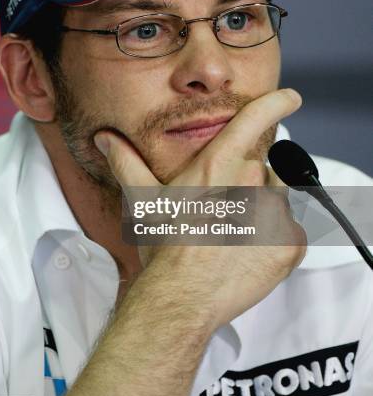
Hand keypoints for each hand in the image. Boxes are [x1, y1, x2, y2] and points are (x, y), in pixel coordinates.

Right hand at [94, 89, 306, 329]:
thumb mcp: (143, 199)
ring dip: (262, 210)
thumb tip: (105, 139)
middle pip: (262, 168)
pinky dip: (276, 239)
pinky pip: (291, 229)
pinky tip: (249, 251)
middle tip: (223, 211)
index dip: (277, 103)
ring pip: (277, 198)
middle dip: (247, 184)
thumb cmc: (164, 246)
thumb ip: (126, 162)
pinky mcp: (290, 242)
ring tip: (234, 233)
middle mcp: (250, 180)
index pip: (255, 119)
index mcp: (218, 163)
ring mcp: (274, 212)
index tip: (291, 99)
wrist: (182, 296)